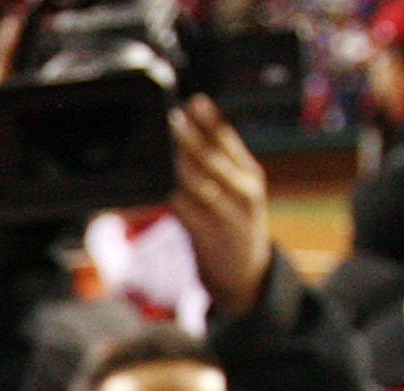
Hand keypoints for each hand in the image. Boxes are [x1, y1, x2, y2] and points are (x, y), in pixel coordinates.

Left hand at [170, 96, 270, 321]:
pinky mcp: (210, 236)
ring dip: (178, 165)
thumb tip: (182, 141)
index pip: (231, 141)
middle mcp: (244, 191)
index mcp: (249, 175)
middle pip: (214, 158)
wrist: (248, 276)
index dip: (212, 120)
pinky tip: (154, 189)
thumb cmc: (232, 228)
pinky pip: (185, 212)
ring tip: (159, 148)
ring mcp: (229, 214)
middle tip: (171, 119)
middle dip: (192, 137)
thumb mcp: (234, 193)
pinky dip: (169, 198)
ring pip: (200, 183)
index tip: (195, 101)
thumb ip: (215, 170)